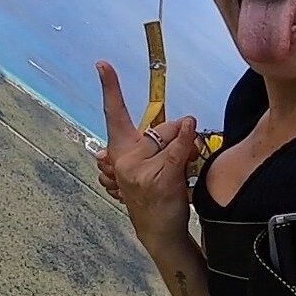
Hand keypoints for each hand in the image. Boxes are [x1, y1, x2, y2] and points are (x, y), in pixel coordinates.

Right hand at [97, 60, 196, 246]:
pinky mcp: (158, 177)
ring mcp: (139, 169)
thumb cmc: (154, 196)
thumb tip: (183, 124)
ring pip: (171, 137)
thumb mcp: (145, 166)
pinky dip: (189, 137)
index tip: (102, 63)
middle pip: (159, 126)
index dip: (109, 86)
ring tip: (182, 170)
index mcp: (119, 151)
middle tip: (176, 158)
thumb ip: (154, 143)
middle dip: (175, 136)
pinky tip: (192, 128)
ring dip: (186, 148)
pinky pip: (178, 148)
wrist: (158, 232)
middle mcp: (124, 158)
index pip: (114, 114)